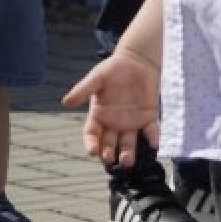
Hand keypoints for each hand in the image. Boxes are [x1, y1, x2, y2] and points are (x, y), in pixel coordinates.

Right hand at [60, 48, 159, 167]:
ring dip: (128, 153)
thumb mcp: (96, 78)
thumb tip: (65, 102)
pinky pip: (151, 129)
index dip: (91, 144)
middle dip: (109, 153)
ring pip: (129, 141)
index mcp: (98, 115)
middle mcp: (114, 122)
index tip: (92, 151)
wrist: (138, 60)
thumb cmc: (113, 68)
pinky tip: (155, 144)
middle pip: (109, 143)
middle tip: (110, 160)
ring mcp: (131, 121)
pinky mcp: (148, 116)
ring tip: (127, 162)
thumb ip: (83, 90)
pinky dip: (153, 137)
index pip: (92, 134)